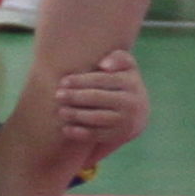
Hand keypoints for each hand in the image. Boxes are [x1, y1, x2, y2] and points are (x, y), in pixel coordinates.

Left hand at [49, 46, 147, 165]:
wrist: (137, 115)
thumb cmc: (122, 84)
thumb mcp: (126, 68)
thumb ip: (118, 58)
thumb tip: (103, 65)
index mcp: (131, 82)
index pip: (102, 79)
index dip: (81, 80)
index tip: (63, 81)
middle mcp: (132, 102)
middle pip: (97, 98)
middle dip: (75, 96)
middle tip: (58, 95)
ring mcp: (126, 121)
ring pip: (96, 117)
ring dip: (75, 114)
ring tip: (60, 111)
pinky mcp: (119, 137)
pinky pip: (96, 135)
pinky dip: (79, 133)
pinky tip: (66, 129)